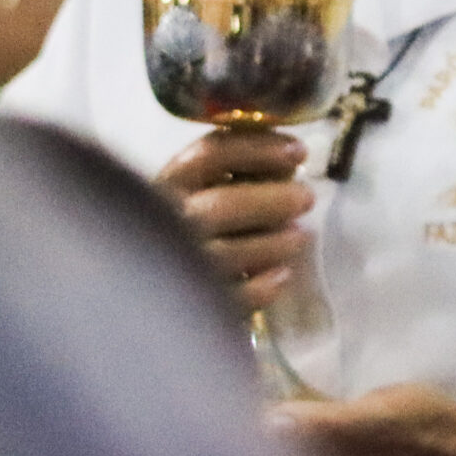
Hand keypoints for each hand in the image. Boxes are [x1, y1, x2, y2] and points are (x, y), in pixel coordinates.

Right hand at [155, 127, 311, 310]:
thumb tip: (285, 165)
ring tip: (301, 235)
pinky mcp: (191, 308)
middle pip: (223, 203)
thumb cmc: (184, 226)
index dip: (260, 148)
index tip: (298, 151)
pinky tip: (282, 275)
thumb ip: (229, 173)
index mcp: (167, 183)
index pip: (212, 153)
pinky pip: (234, 297)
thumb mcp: (195, 190)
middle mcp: (168, 221)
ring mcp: (178, 266)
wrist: (150, 295)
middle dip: (273, 198)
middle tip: (306, 197)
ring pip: (230, 251)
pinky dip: (263, 286)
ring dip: (275, 241)